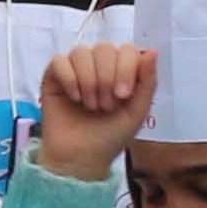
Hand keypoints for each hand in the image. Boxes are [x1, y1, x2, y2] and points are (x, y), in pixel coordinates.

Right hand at [38, 43, 158, 181]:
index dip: (125, 68)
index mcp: (121, 70)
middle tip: (105, 106)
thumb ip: (148, 82)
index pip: (126, 49)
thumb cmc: (110, 137)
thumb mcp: (136, 113)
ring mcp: (76, 68)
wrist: (81, 159)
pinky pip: (59, 61)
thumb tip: (152, 51)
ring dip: (88, 81)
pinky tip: (74, 99)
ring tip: (91, 106)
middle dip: (106, 78)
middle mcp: (99, 65)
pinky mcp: (54, 76)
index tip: (123, 96)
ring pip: (81, 52)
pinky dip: (69, 79)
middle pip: (104, 48)